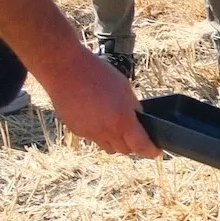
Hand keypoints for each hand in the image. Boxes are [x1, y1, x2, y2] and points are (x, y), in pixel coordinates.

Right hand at [38, 46, 159, 157]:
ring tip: (114, 125)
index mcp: (123, 121)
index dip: (151, 151)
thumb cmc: (96, 73)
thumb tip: (138, 120)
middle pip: (125, 150)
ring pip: (108, 147)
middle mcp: (107, 131)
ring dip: (115, 141)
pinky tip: (96, 117)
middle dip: (132, 145)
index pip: (141, 147)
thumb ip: (133, 107)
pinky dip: (98, 133)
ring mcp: (90, 133)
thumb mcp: (124, 87)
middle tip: (135, 134)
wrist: (64, 69)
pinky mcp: (77, 130)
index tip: (155, 151)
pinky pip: (93, 138)